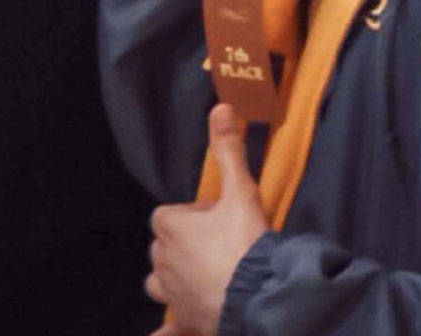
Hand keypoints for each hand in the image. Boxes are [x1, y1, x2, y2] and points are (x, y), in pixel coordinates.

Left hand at [146, 103, 268, 334]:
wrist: (260, 298)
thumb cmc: (246, 244)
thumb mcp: (240, 191)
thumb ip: (228, 149)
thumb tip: (221, 106)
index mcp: (170, 227)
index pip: (168, 215)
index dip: (192, 215)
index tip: (218, 220)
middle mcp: (163, 261)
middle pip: (163, 247)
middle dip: (184, 246)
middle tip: (220, 247)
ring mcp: (172, 295)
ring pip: (159, 282)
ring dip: (173, 279)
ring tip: (201, 278)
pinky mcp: (184, 322)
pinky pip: (167, 329)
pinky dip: (165, 332)